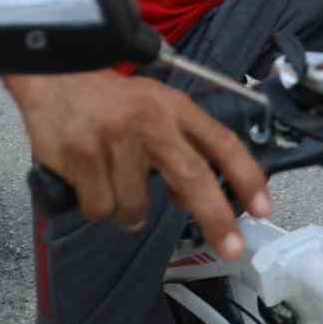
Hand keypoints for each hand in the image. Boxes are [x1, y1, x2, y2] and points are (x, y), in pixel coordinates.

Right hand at [9, 71, 270, 260]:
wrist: (58, 75)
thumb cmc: (114, 101)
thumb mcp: (157, 109)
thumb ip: (180, 148)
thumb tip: (189, 200)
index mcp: (177, 108)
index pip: (223, 143)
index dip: (247, 177)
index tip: (264, 208)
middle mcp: (151, 121)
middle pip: (193, 176)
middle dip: (217, 218)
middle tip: (232, 248)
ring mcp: (116, 138)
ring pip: (135, 207)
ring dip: (127, 211)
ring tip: (114, 181)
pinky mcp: (82, 154)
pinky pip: (99, 208)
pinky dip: (96, 205)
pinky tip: (89, 178)